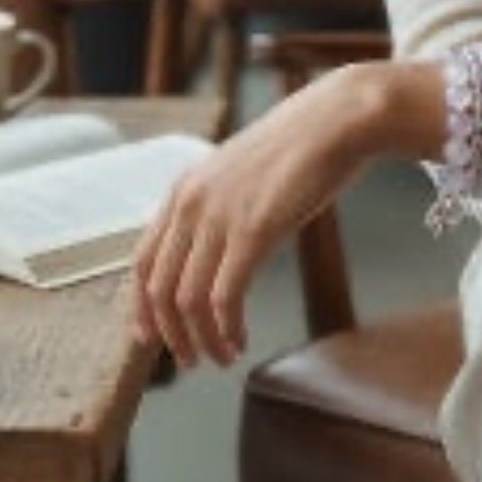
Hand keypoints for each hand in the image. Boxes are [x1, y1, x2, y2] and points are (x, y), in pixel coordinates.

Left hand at [129, 64, 384, 368]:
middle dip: (170, 334)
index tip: (153, 338)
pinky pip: (224, 296)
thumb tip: (227, 246)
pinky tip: (240, 340)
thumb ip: (226, 206)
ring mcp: (219, 216)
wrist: (339, 120)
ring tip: (221, 357)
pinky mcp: (253, 230)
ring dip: (201, 338)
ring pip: (188, 298)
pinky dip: (227, 328)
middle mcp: (190, 203)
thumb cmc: (306, 146)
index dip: (143, 307)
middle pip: (158, 287)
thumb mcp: (247, 175)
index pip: (143, 261)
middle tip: (190, 361)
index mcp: (184, 189)